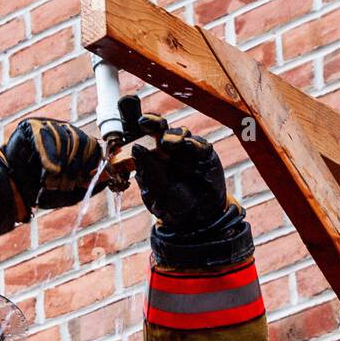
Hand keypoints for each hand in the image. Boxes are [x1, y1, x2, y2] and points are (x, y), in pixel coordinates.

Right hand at [1, 118, 104, 211]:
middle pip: (82, 141)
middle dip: (76, 167)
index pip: (94, 146)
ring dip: (62, 163)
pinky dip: (49, 155)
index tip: (93, 177)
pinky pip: (46, 136)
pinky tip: (48, 169)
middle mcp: (63, 131)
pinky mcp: (31, 126)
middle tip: (64, 185)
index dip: (95, 162)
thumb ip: (89, 184)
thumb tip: (109, 178)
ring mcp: (47, 126)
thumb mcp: (70, 191)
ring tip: (52, 180)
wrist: (13, 189)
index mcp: (75, 144)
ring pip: (66, 138)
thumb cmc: (41, 190)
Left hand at [118, 94, 227, 232]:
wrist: (198, 219)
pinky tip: (187, 146)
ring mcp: (185, 150)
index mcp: (149, 157)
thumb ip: (147, 170)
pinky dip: (192, 143)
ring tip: (167, 144)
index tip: (138, 121)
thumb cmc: (172, 206)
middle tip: (146, 123)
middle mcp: (166, 150)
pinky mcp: (203, 153)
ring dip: (172, 135)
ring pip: (178, 133)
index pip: (142, 136)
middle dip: (153, 123)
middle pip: (159, 128)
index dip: (139, 125)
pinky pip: (199, 144)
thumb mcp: (156, 193)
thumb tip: (136, 148)